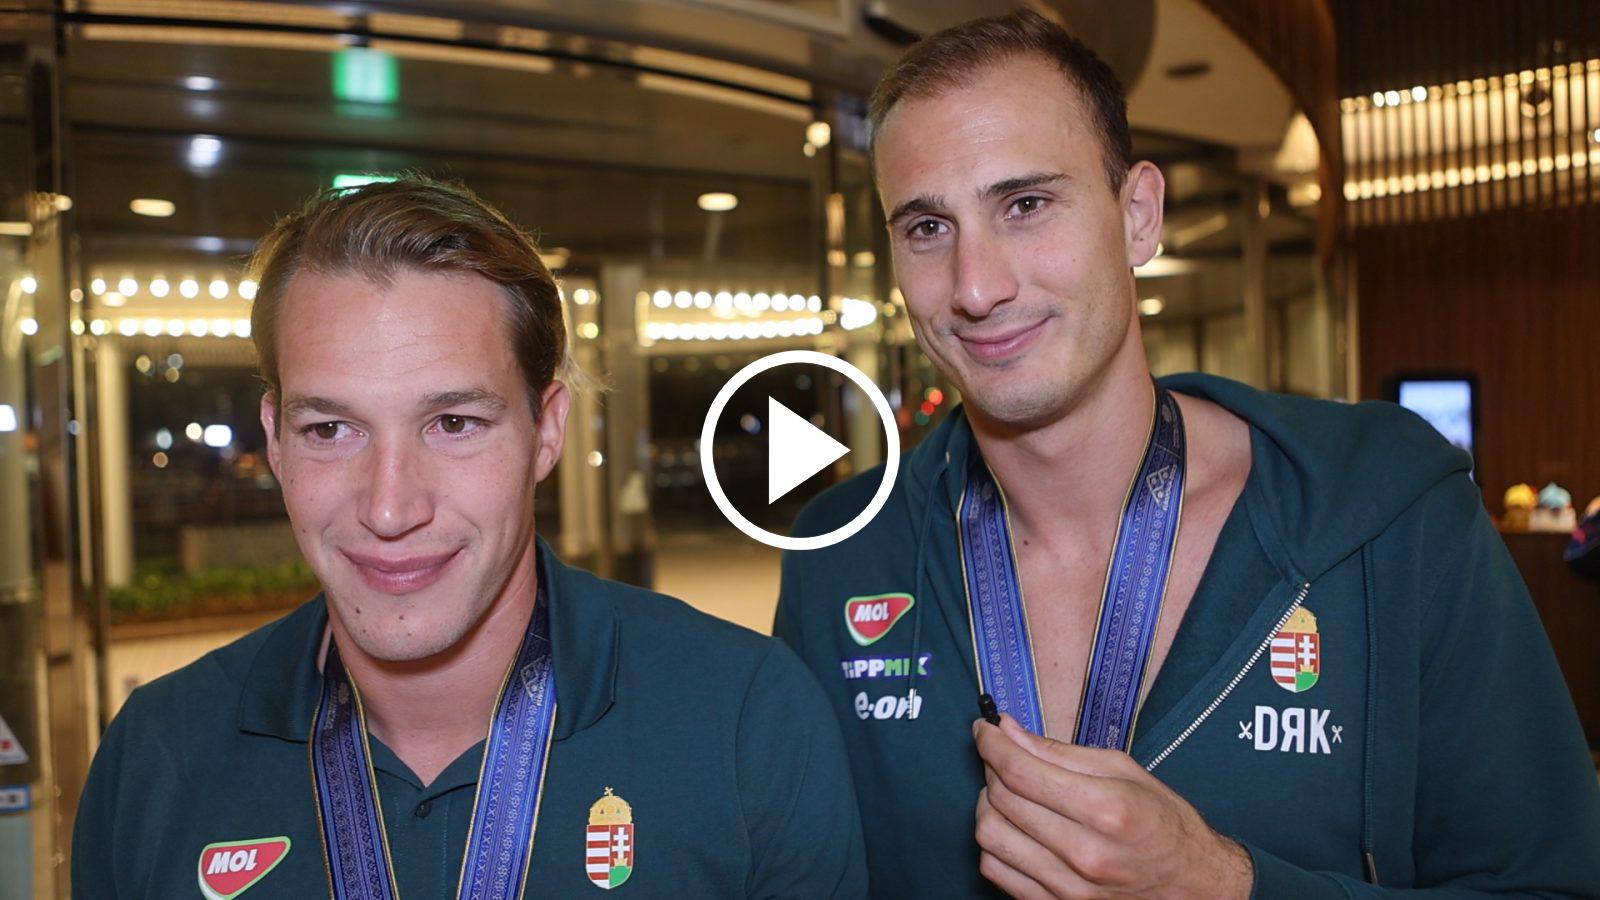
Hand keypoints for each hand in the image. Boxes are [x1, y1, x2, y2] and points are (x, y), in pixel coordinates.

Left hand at [972, 714, 1251, 898]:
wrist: (1192, 886)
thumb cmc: (1163, 823)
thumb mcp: (1124, 771)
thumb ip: (1060, 752)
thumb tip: (1009, 730)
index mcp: (1106, 809)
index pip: (1021, 771)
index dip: (992, 743)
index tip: (985, 729)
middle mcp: (1084, 853)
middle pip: (1001, 800)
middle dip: (991, 766)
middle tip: (1002, 754)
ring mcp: (1068, 888)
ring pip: (989, 836)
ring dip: (988, 805)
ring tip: (1009, 793)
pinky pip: (995, 870)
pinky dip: (995, 842)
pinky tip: (1015, 828)